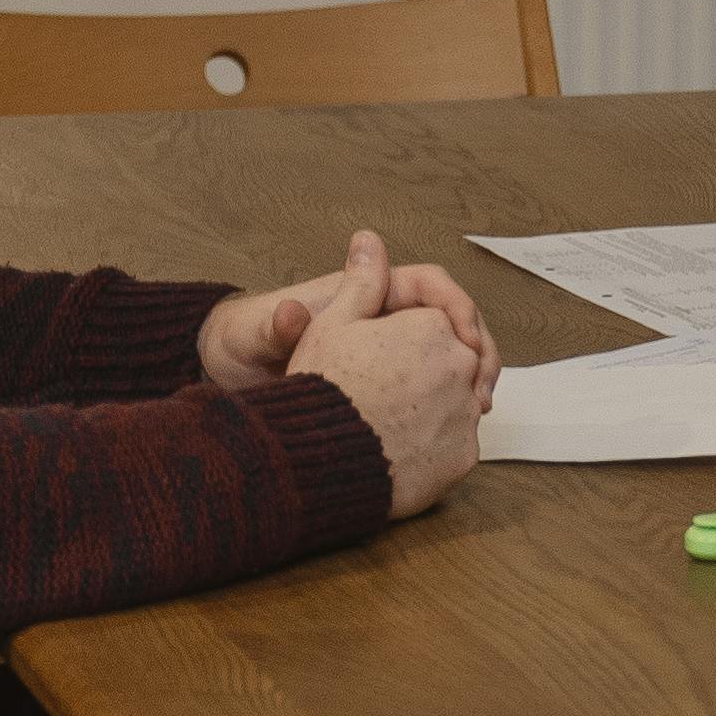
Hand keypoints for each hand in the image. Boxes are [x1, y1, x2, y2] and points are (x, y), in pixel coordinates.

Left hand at [203, 232, 499, 407]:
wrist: (232, 381)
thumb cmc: (246, 347)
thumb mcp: (259, 336)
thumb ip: (280, 327)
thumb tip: (292, 313)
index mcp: (365, 296)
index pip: (428, 286)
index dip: (456, 307)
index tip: (465, 337)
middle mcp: (384, 323)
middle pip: (452, 324)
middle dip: (477, 350)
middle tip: (483, 383)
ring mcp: (390, 358)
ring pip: (451, 360)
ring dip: (472, 380)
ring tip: (478, 408)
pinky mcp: (389, 391)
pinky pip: (435, 393)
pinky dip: (452, 407)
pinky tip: (455, 429)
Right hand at [285, 232, 484, 518]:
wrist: (319, 460)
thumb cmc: (324, 387)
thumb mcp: (333, 323)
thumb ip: (362, 281)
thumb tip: (368, 239)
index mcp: (434, 327)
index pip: (436, 326)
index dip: (407, 342)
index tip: (383, 358)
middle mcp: (461, 366)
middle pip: (451, 365)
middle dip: (425, 375)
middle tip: (385, 393)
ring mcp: (466, 414)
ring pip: (456, 405)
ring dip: (432, 409)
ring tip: (388, 422)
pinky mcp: (464, 456)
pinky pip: (455, 445)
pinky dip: (434, 446)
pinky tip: (400, 449)